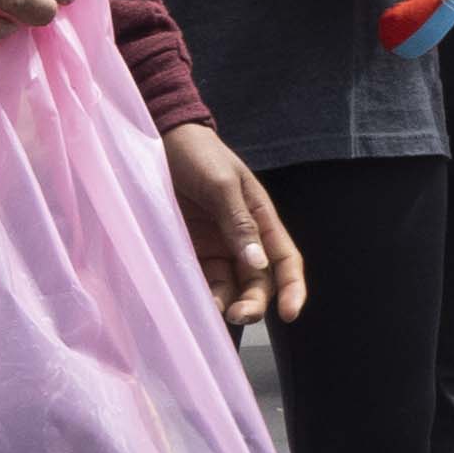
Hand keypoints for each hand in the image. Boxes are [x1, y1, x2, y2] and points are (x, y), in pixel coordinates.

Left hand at [164, 122, 303, 327]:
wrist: (160, 138)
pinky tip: (196, 303)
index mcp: (261, 219)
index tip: (290, 314)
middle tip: (239, 314)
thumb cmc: (198, 154)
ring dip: (227, 302)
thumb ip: (240, 222)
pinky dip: (202, 294)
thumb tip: (258, 263)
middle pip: (258, 281)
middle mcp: (241, 238)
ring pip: (230, 286)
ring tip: (215, 312)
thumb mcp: (222, 183)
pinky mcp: (188, 249)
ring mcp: (214, 246)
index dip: (293, 289)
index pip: (286, 260)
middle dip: (254, 302)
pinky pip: (200, 279)